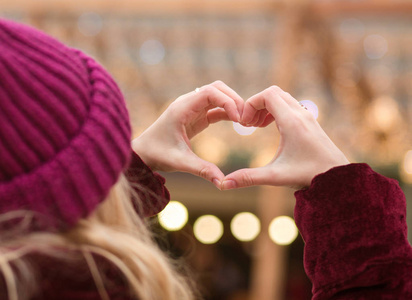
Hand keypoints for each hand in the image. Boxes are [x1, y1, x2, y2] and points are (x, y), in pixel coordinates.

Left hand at [132, 81, 243, 188]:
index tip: (239, 118)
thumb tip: (222, 183)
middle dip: (234, 99)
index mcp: (182, 108)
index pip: (210, 92)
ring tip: (245, 121)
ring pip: (218, 95)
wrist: (144, 153)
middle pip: (217, 88)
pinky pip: (216, 107)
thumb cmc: (158, 154)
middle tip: (246, 118)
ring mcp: (192, 108)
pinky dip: (228, 112)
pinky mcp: (196, 116)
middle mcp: (187, 103)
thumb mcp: (180, 162)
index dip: (228, 101)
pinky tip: (239, 123)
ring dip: (233, 104)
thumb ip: (202, 170)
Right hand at [222, 86, 349, 189]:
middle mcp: (300, 114)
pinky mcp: (310, 122)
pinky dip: (276, 111)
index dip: (251, 103)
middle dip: (257, 104)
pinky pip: (290, 105)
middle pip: (274, 92)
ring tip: (257, 126)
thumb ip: (249, 178)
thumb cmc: (308, 176)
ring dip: (267, 107)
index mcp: (292, 122)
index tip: (244, 123)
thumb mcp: (275, 177)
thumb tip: (224, 184)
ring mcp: (307, 116)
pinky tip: (270, 128)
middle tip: (249, 124)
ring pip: (282, 97)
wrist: (338, 178)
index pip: (268, 94)